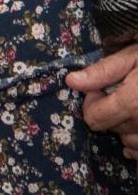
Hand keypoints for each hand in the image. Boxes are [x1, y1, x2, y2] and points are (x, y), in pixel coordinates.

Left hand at [66, 43, 137, 157]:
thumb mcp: (131, 58)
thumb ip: (102, 72)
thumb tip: (71, 82)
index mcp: (133, 102)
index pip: (94, 118)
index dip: (92, 102)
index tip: (100, 89)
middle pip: (111, 129)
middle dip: (111, 113)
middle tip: (123, 95)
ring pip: (129, 143)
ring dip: (127, 129)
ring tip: (136, 107)